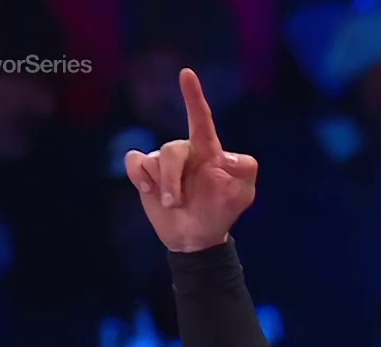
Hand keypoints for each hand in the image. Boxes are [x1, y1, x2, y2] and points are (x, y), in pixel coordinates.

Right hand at [124, 69, 257, 252]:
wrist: (197, 237)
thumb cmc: (221, 211)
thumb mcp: (243, 193)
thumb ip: (245, 171)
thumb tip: (228, 156)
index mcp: (208, 151)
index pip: (201, 119)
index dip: (193, 97)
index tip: (186, 74)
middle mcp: (185, 151)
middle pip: (172, 150)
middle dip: (173, 178)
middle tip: (178, 203)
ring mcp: (164, 162)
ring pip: (155, 159)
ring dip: (163, 185)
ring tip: (172, 204)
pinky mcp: (145, 172)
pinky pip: (135, 162)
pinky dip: (140, 177)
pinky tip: (149, 191)